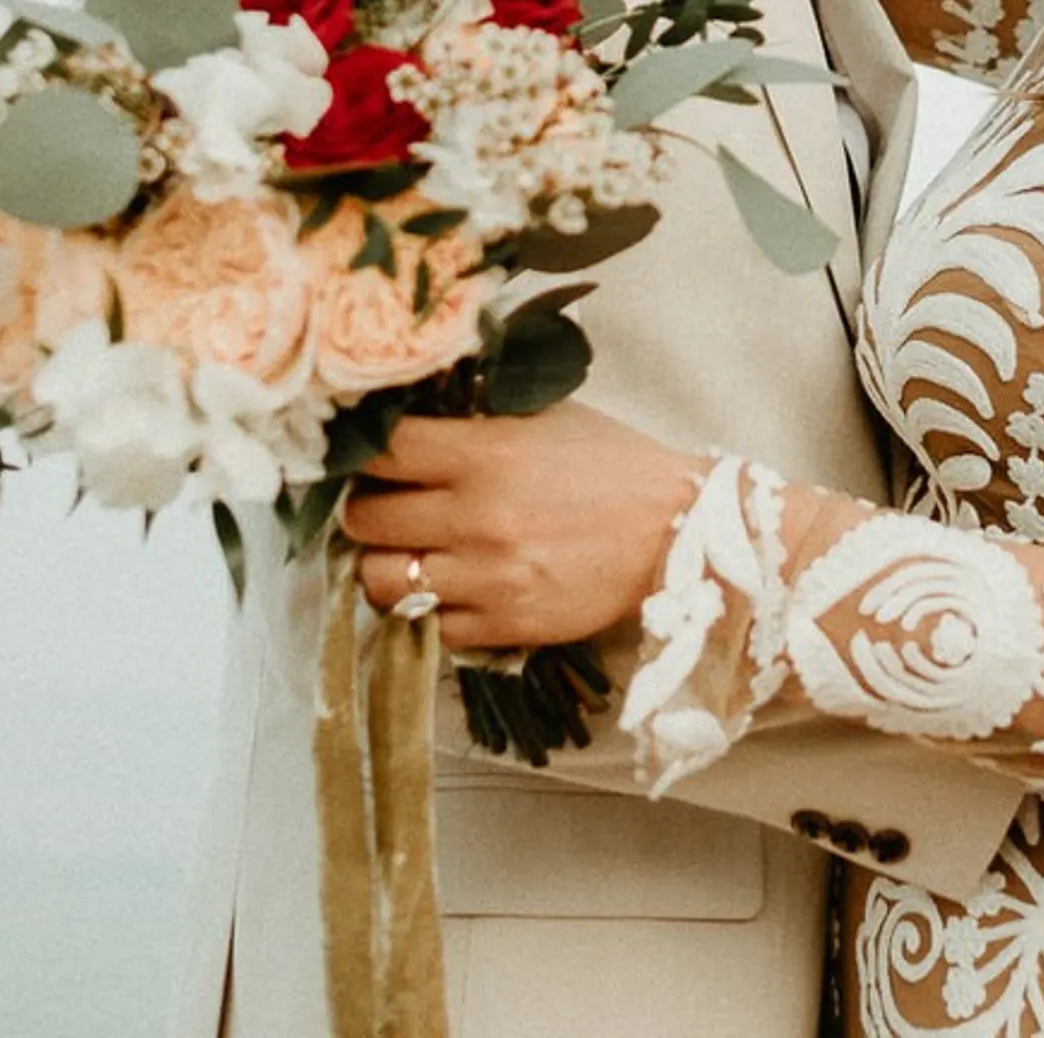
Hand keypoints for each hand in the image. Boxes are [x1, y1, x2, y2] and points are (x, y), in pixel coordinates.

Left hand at [337, 402, 711, 649]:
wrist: (677, 532)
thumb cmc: (611, 463)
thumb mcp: (544, 418)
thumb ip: (475, 421)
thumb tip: (408, 418)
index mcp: (485, 453)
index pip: (381, 451)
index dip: (366, 451)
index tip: (374, 456)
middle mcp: (477, 516)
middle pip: (366, 520)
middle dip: (368, 511)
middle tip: (386, 507)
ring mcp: (488, 578)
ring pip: (380, 580)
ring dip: (385, 564)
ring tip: (406, 554)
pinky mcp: (505, 626)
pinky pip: (428, 625)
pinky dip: (426, 608)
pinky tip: (446, 587)